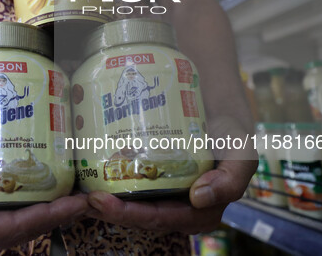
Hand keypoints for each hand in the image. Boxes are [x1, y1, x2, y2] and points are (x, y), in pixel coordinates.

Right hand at [0, 144, 88, 254]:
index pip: (8, 230)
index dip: (45, 217)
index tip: (74, 204)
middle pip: (20, 231)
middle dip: (55, 216)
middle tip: (87, 199)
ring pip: (16, 224)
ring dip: (46, 211)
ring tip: (75, 196)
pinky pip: (7, 213)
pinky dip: (29, 204)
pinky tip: (43, 188)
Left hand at [86, 117, 257, 233]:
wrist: (216, 103)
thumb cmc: (231, 132)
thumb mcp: (241, 153)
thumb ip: (230, 180)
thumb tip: (199, 198)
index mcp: (200, 212)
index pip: (160, 219)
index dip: (129, 215)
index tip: (103, 201)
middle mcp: (179, 207)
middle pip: (139, 215)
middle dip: (110, 211)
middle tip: (85, 197)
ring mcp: (164, 193)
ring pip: (131, 204)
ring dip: (105, 202)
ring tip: (80, 193)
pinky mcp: (152, 177)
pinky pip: (129, 185)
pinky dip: (109, 183)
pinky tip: (90, 176)